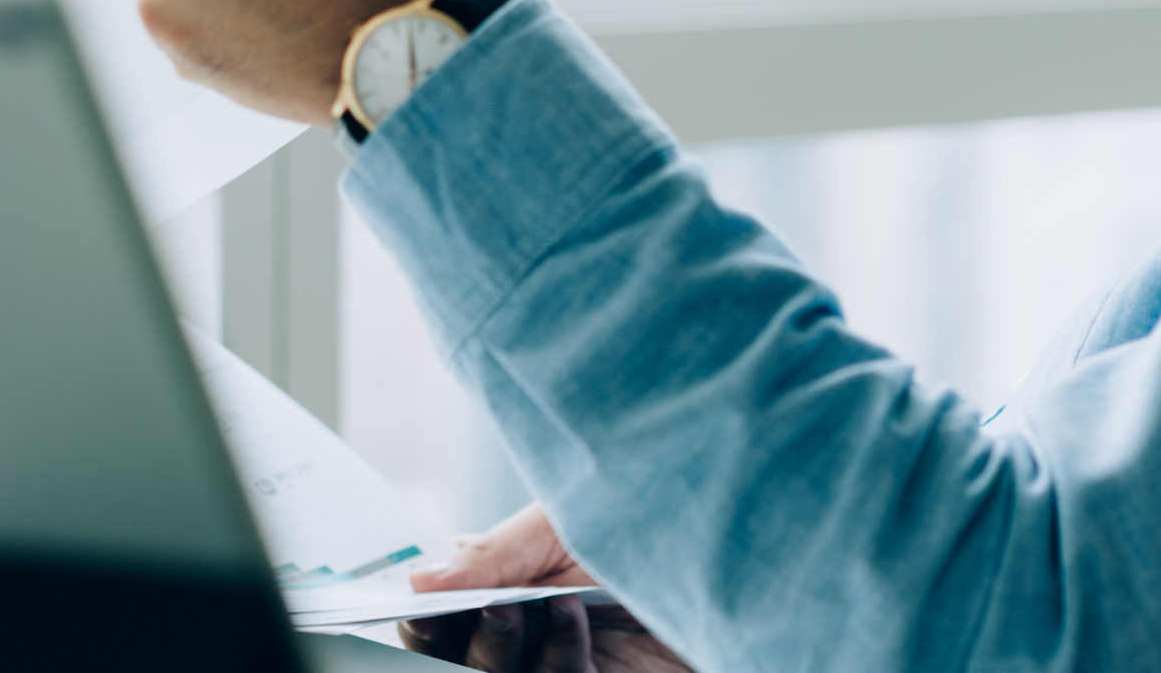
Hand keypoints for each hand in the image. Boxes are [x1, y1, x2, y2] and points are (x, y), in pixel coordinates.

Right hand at [401, 504, 691, 671]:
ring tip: (519, 605)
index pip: (451, 608)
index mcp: (520, 572)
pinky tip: (570, 614)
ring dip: (502, 646)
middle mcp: (540, 618)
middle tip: (480, 604)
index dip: (427, 614)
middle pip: (469, 652)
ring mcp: (574, 654)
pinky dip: (558, 654)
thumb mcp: (570, 513)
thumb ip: (496, 550)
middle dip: (463, 635)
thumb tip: (418, 580)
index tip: (414, 602)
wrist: (747, 530)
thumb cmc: (661, 506)